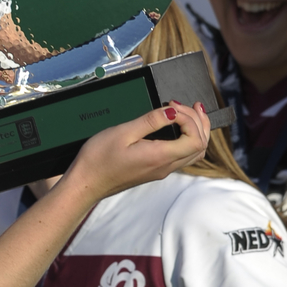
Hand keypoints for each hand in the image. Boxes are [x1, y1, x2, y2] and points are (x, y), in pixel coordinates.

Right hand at [63, 101, 210, 200]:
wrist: (86, 183)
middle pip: (200, 146)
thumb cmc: (98, 159)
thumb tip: (173, 111)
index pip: (195, 139)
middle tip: (183, 103)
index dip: (190, 118)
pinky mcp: (155, 170)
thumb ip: (150, 121)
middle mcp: (165, 166)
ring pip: (194, 152)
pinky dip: (187, 139)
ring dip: (196, 130)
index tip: (171, 106)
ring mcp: (162, 170)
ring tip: (189, 112)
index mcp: (160, 156)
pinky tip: (177, 128)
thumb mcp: (122, 133)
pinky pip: (183, 156)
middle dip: (198, 121)